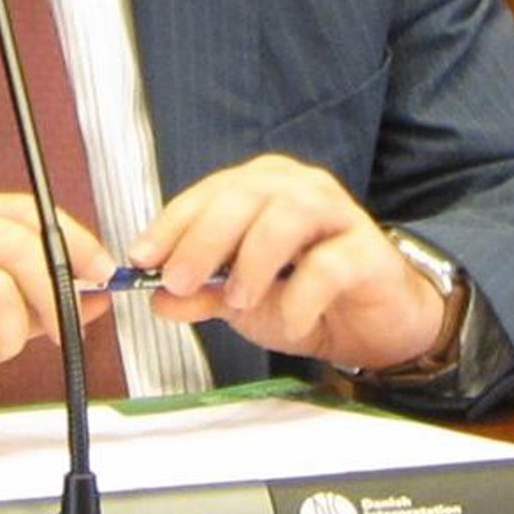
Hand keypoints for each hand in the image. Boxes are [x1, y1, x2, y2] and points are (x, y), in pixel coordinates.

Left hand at [126, 157, 450, 376]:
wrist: (371, 325)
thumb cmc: (305, 297)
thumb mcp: (240, 301)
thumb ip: (199, 296)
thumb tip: (157, 298)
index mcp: (261, 188)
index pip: (209, 193)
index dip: (172, 224)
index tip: (142, 258)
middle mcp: (298, 188)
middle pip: (246, 195)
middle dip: (204, 239)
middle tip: (180, 281)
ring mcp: (338, 214)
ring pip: (288, 215)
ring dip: (253, 258)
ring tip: (237, 300)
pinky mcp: (369, 251)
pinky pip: (330, 264)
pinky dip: (301, 295)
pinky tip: (289, 322)